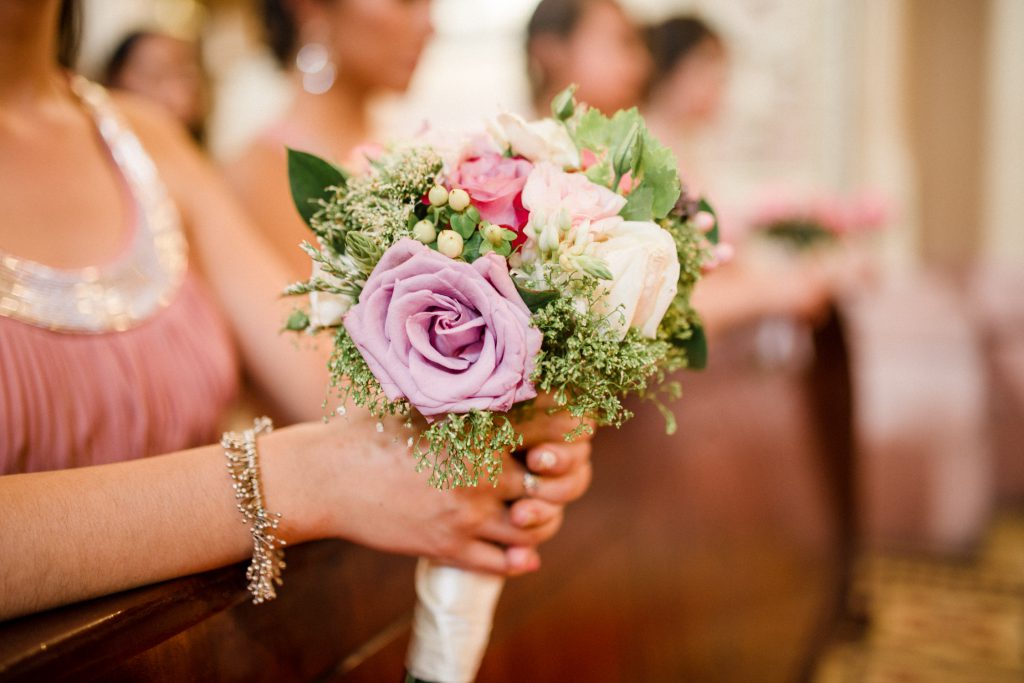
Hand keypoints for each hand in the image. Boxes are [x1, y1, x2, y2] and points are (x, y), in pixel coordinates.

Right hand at [278, 413, 588, 575]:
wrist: (327, 476)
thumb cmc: (372, 429)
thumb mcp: (423, 400)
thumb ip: (468, 394)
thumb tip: (505, 377)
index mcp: (479, 427)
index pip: (550, 431)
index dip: (572, 434)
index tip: (577, 434)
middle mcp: (481, 469)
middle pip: (551, 485)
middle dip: (559, 483)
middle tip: (555, 479)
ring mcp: (467, 511)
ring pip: (531, 528)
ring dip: (540, 523)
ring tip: (535, 514)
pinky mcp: (448, 545)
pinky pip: (501, 562)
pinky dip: (518, 559)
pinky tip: (522, 552)